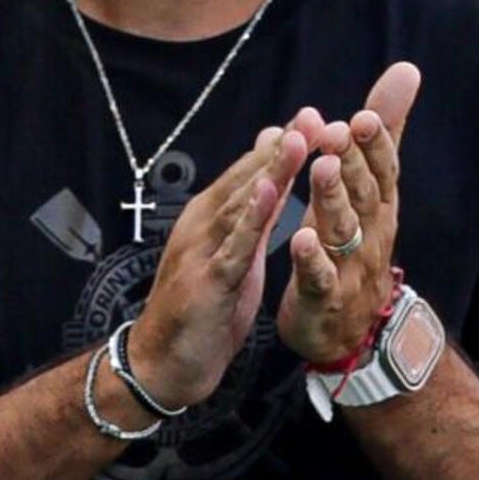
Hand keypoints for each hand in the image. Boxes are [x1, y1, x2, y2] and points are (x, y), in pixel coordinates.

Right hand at [127, 123, 309, 409]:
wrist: (162, 365)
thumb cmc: (202, 309)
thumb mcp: (234, 254)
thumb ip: (252, 213)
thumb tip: (270, 172)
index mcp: (211, 217)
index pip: (251, 173)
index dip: (283, 145)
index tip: (316, 115)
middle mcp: (203, 225)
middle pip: (247, 179)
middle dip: (282, 147)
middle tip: (314, 115)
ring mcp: (202, 251)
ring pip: (240, 203)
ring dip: (269, 171)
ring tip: (296, 140)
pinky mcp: (207, 282)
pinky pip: (233, 246)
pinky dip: (251, 218)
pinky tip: (269, 194)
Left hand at [279, 63, 420, 370]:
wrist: (353, 329)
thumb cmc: (357, 246)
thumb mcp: (373, 188)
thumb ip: (385, 133)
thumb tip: (406, 71)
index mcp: (379, 204)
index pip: (384, 169)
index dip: (378, 145)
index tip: (364, 116)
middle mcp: (371, 232)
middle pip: (365, 194)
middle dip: (353, 163)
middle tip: (338, 134)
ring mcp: (350, 267)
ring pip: (343, 230)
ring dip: (332, 199)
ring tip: (320, 171)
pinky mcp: (325, 297)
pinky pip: (319, 277)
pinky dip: (311, 258)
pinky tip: (298, 238)